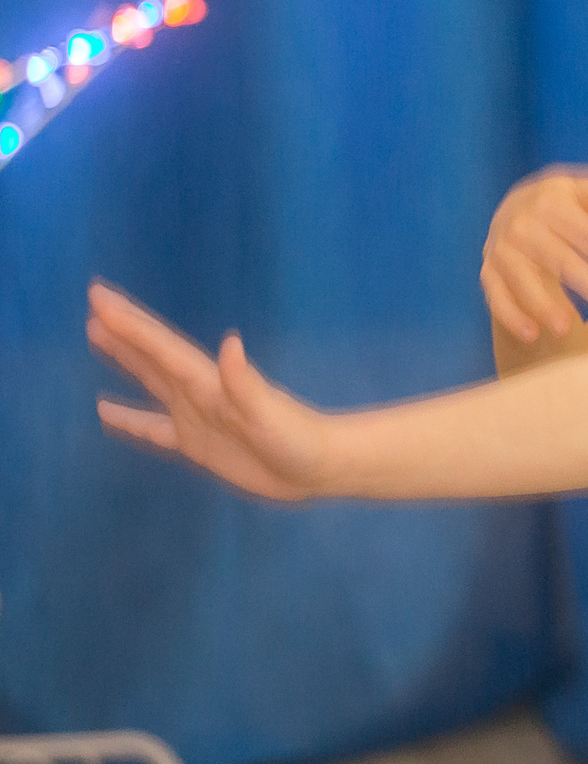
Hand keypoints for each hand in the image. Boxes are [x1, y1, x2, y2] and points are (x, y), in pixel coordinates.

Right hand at [88, 284, 328, 501]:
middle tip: (94, 302)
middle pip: (153, 353)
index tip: (99, 297)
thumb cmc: (296, 438)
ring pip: (150, 380)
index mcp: (210, 381)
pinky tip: (105, 411)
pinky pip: (153, 428)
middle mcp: (199, 391)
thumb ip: (245, 381)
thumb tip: (230, 342)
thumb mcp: (269, 413)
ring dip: (125, 359)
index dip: (130, 324)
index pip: (161, 347)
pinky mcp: (197, 444)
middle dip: (124, 328)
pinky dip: (129, 419)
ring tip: (96, 335)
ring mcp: (196, 416)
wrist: (317, 466)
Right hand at [481, 165, 587, 342]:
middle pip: (562, 262)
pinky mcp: (489, 271)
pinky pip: (497, 297)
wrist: (509, 204)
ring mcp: (503, 251)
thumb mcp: (577, 188)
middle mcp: (523, 227)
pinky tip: (532, 335)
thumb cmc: (557, 202)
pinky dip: (511, 316)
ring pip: (525, 281)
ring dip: (544, 306)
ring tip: (567, 329)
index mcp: (551, 204)